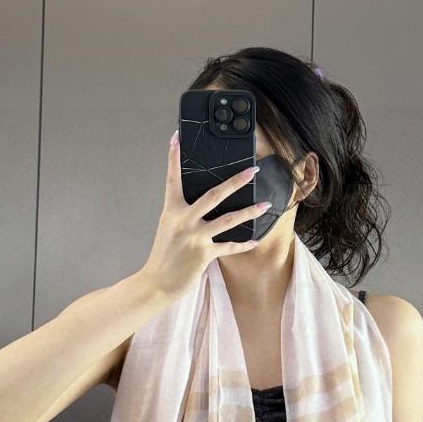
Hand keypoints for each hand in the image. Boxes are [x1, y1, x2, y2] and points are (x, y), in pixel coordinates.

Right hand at [138, 134, 271, 300]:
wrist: (157, 283)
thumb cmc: (164, 256)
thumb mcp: (169, 228)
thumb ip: (183, 214)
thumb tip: (203, 203)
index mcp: (172, 211)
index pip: (172, 179)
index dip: (173, 158)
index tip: (176, 138)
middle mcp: (184, 221)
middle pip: (214, 195)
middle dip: (235, 181)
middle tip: (252, 170)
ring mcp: (194, 237)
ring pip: (227, 219)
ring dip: (249, 211)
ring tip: (265, 204)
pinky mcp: (204, 254)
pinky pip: (229, 246)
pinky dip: (242, 245)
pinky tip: (254, 241)